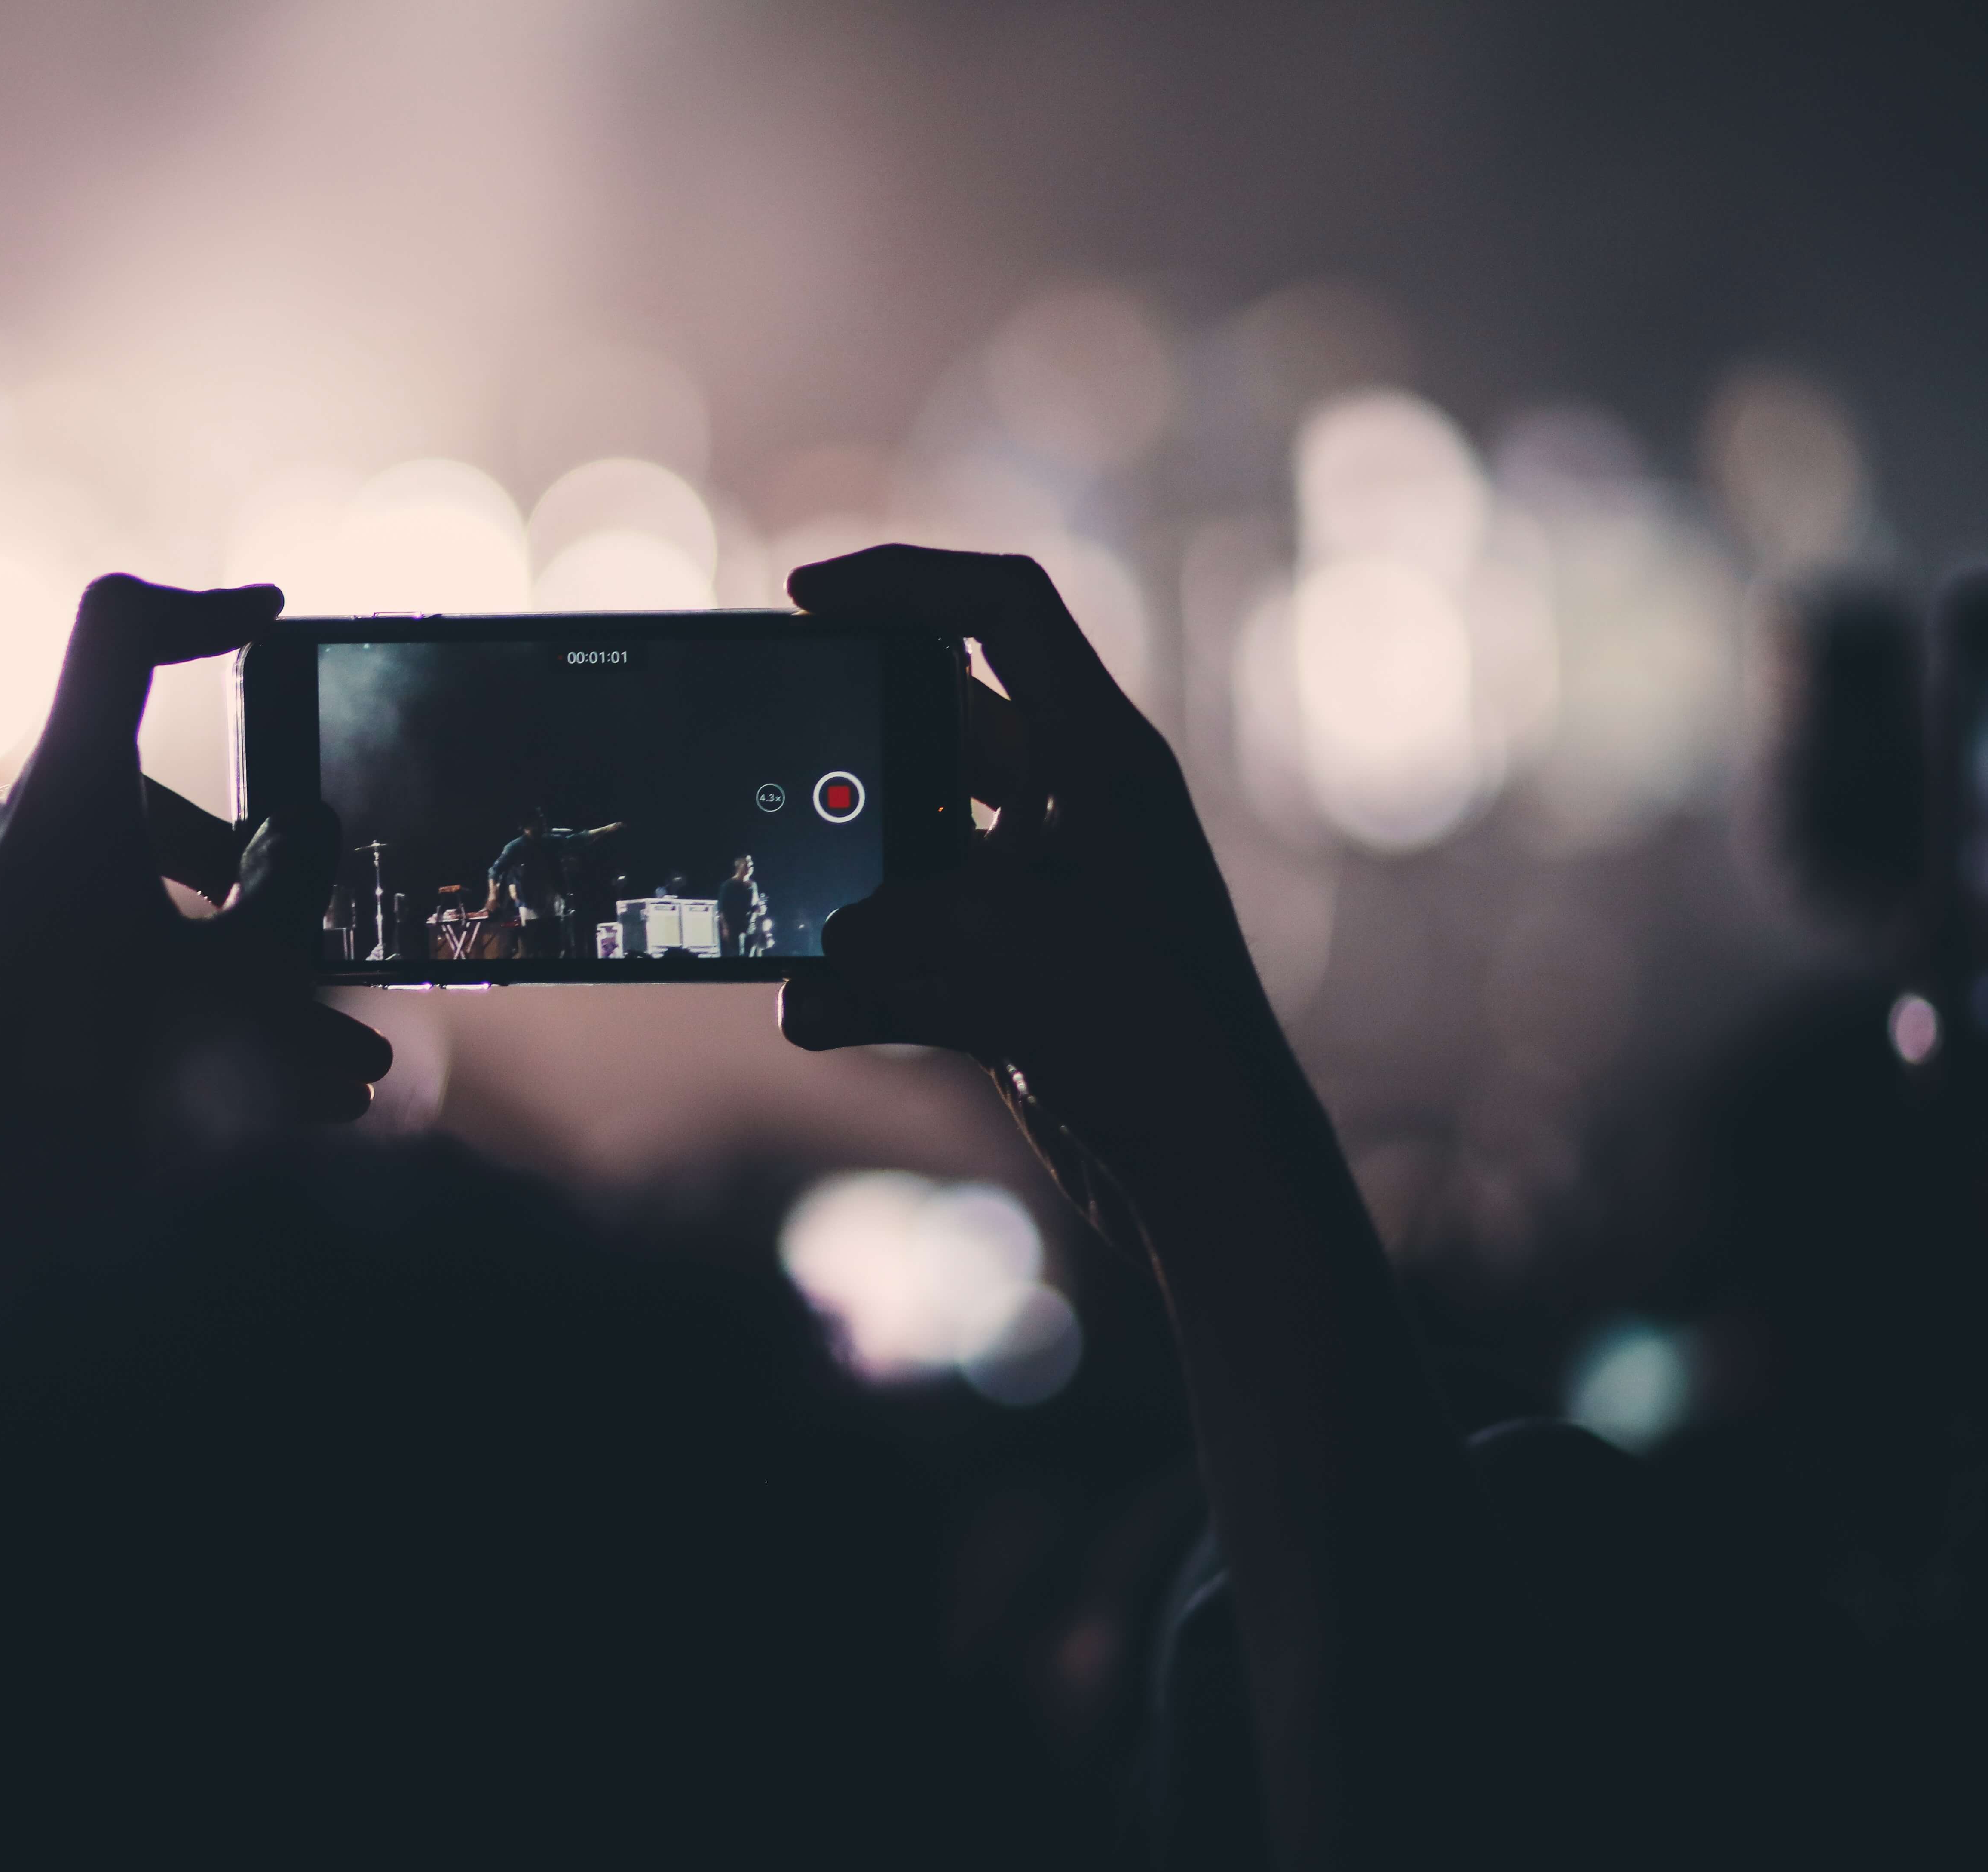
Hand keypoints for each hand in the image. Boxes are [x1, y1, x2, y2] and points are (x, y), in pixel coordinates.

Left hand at [0, 575, 390, 1271]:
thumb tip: (298, 838)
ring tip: (314, 1074)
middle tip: (317, 970)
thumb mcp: (244, 986)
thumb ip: (288, 893)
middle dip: (249, 893)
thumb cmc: (103, 1102)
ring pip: (122, 899)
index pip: (119, 634)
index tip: (265, 622)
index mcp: (62, 806)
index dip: (202, 611)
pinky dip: (150, 997)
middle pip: (149, 807)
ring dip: (219, 974)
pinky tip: (234, 1094)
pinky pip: (71, 950)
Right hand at [777, 546, 1291, 1218]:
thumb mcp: (1005, 960)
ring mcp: (1041, 892)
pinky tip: (817, 1011)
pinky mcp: (1015, 971)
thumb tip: (817, 971)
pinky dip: (860, 978)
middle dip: (849, 746)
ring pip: (910, 845)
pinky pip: (912, 944)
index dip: (903, 579)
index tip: (805, 592)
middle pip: (934, 725)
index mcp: (1100, 761)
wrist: (1214, 1176)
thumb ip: (894, 938)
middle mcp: (1073, 810)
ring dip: (846, 885)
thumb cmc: (1151, 1044)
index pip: (1002, 610)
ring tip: (787, 915)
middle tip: (773, 755)